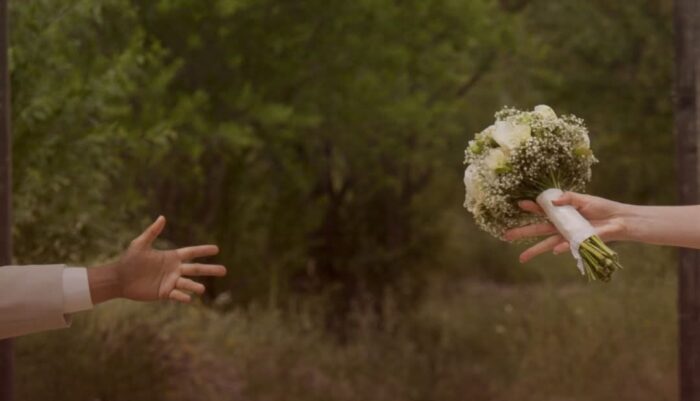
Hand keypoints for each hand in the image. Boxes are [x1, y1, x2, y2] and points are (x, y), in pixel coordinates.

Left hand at [88, 216, 226, 303]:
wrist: (119, 278)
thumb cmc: (129, 260)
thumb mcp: (140, 244)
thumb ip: (152, 232)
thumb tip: (162, 217)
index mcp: (171, 257)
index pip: (191, 253)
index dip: (203, 250)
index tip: (217, 249)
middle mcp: (174, 269)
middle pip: (196, 269)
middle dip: (210, 269)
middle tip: (224, 270)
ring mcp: (170, 282)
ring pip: (188, 283)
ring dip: (196, 286)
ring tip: (203, 289)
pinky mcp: (164, 293)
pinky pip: (177, 295)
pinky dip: (183, 296)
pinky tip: (189, 298)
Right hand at [503, 192, 628, 262]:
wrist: (619, 220)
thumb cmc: (601, 208)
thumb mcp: (584, 199)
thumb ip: (568, 198)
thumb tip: (552, 201)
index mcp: (561, 212)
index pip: (542, 210)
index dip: (531, 207)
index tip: (519, 204)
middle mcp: (561, 226)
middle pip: (537, 230)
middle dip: (522, 233)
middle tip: (506, 236)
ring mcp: (568, 236)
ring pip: (546, 244)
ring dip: (534, 251)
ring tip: (521, 258)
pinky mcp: (578, 243)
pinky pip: (567, 246)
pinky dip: (562, 248)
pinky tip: (556, 250)